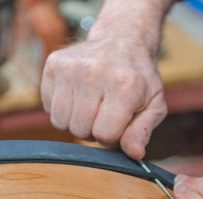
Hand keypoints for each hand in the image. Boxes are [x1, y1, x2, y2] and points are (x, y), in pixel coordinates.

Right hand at [41, 37, 166, 159]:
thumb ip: (143, 131)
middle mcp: (94, 72)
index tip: (118, 125)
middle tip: (104, 115)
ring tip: (90, 109)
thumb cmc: (139, 80)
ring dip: (75, 123)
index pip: (105, 135)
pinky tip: (77, 97)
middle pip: (80, 130)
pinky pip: (48, 108)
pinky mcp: (53, 64)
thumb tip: (135, 154)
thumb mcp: (153, 105)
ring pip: (61, 122)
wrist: (122, 39)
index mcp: (124, 85)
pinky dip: (62, 110)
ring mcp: (70, 67)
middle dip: (93, 131)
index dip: (111, 138)